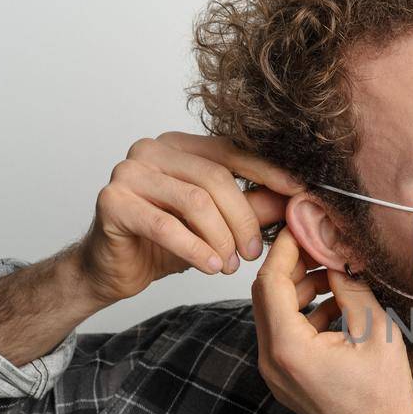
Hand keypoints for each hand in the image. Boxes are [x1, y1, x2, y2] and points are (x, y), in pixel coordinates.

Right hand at [75, 130, 303, 304]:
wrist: (112, 268)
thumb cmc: (163, 242)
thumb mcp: (217, 224)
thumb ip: (252, 206)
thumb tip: (296, 199)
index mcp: (178, 145)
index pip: (231, 151)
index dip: (268, 172)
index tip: (300, 193)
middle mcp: (151, 149)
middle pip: (215, 178)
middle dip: (243, 219)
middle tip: (253, 253)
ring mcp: (127, 171)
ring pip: (195, 201)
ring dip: (221, 238)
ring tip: (230, 265)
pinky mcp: (112, 201)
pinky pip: (165, 225)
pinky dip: (195, 249)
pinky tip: (211, 266)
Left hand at [252, 227, 412, 413]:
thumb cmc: (382, 398)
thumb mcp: (373, 332)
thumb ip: (350, 290)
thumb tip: (336, 258)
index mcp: (288, 348)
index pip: (271, 282)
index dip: (285, 248)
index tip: (302, 225)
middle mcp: (271, 359)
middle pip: (267, 295)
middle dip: (292, 264)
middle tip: (320, 242)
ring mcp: (275, 371)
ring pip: (275, 312)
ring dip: (301, 287)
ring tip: (337, 272)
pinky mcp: (285, 377)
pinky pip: (285, 333)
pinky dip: (306, 312)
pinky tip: (338, 303)